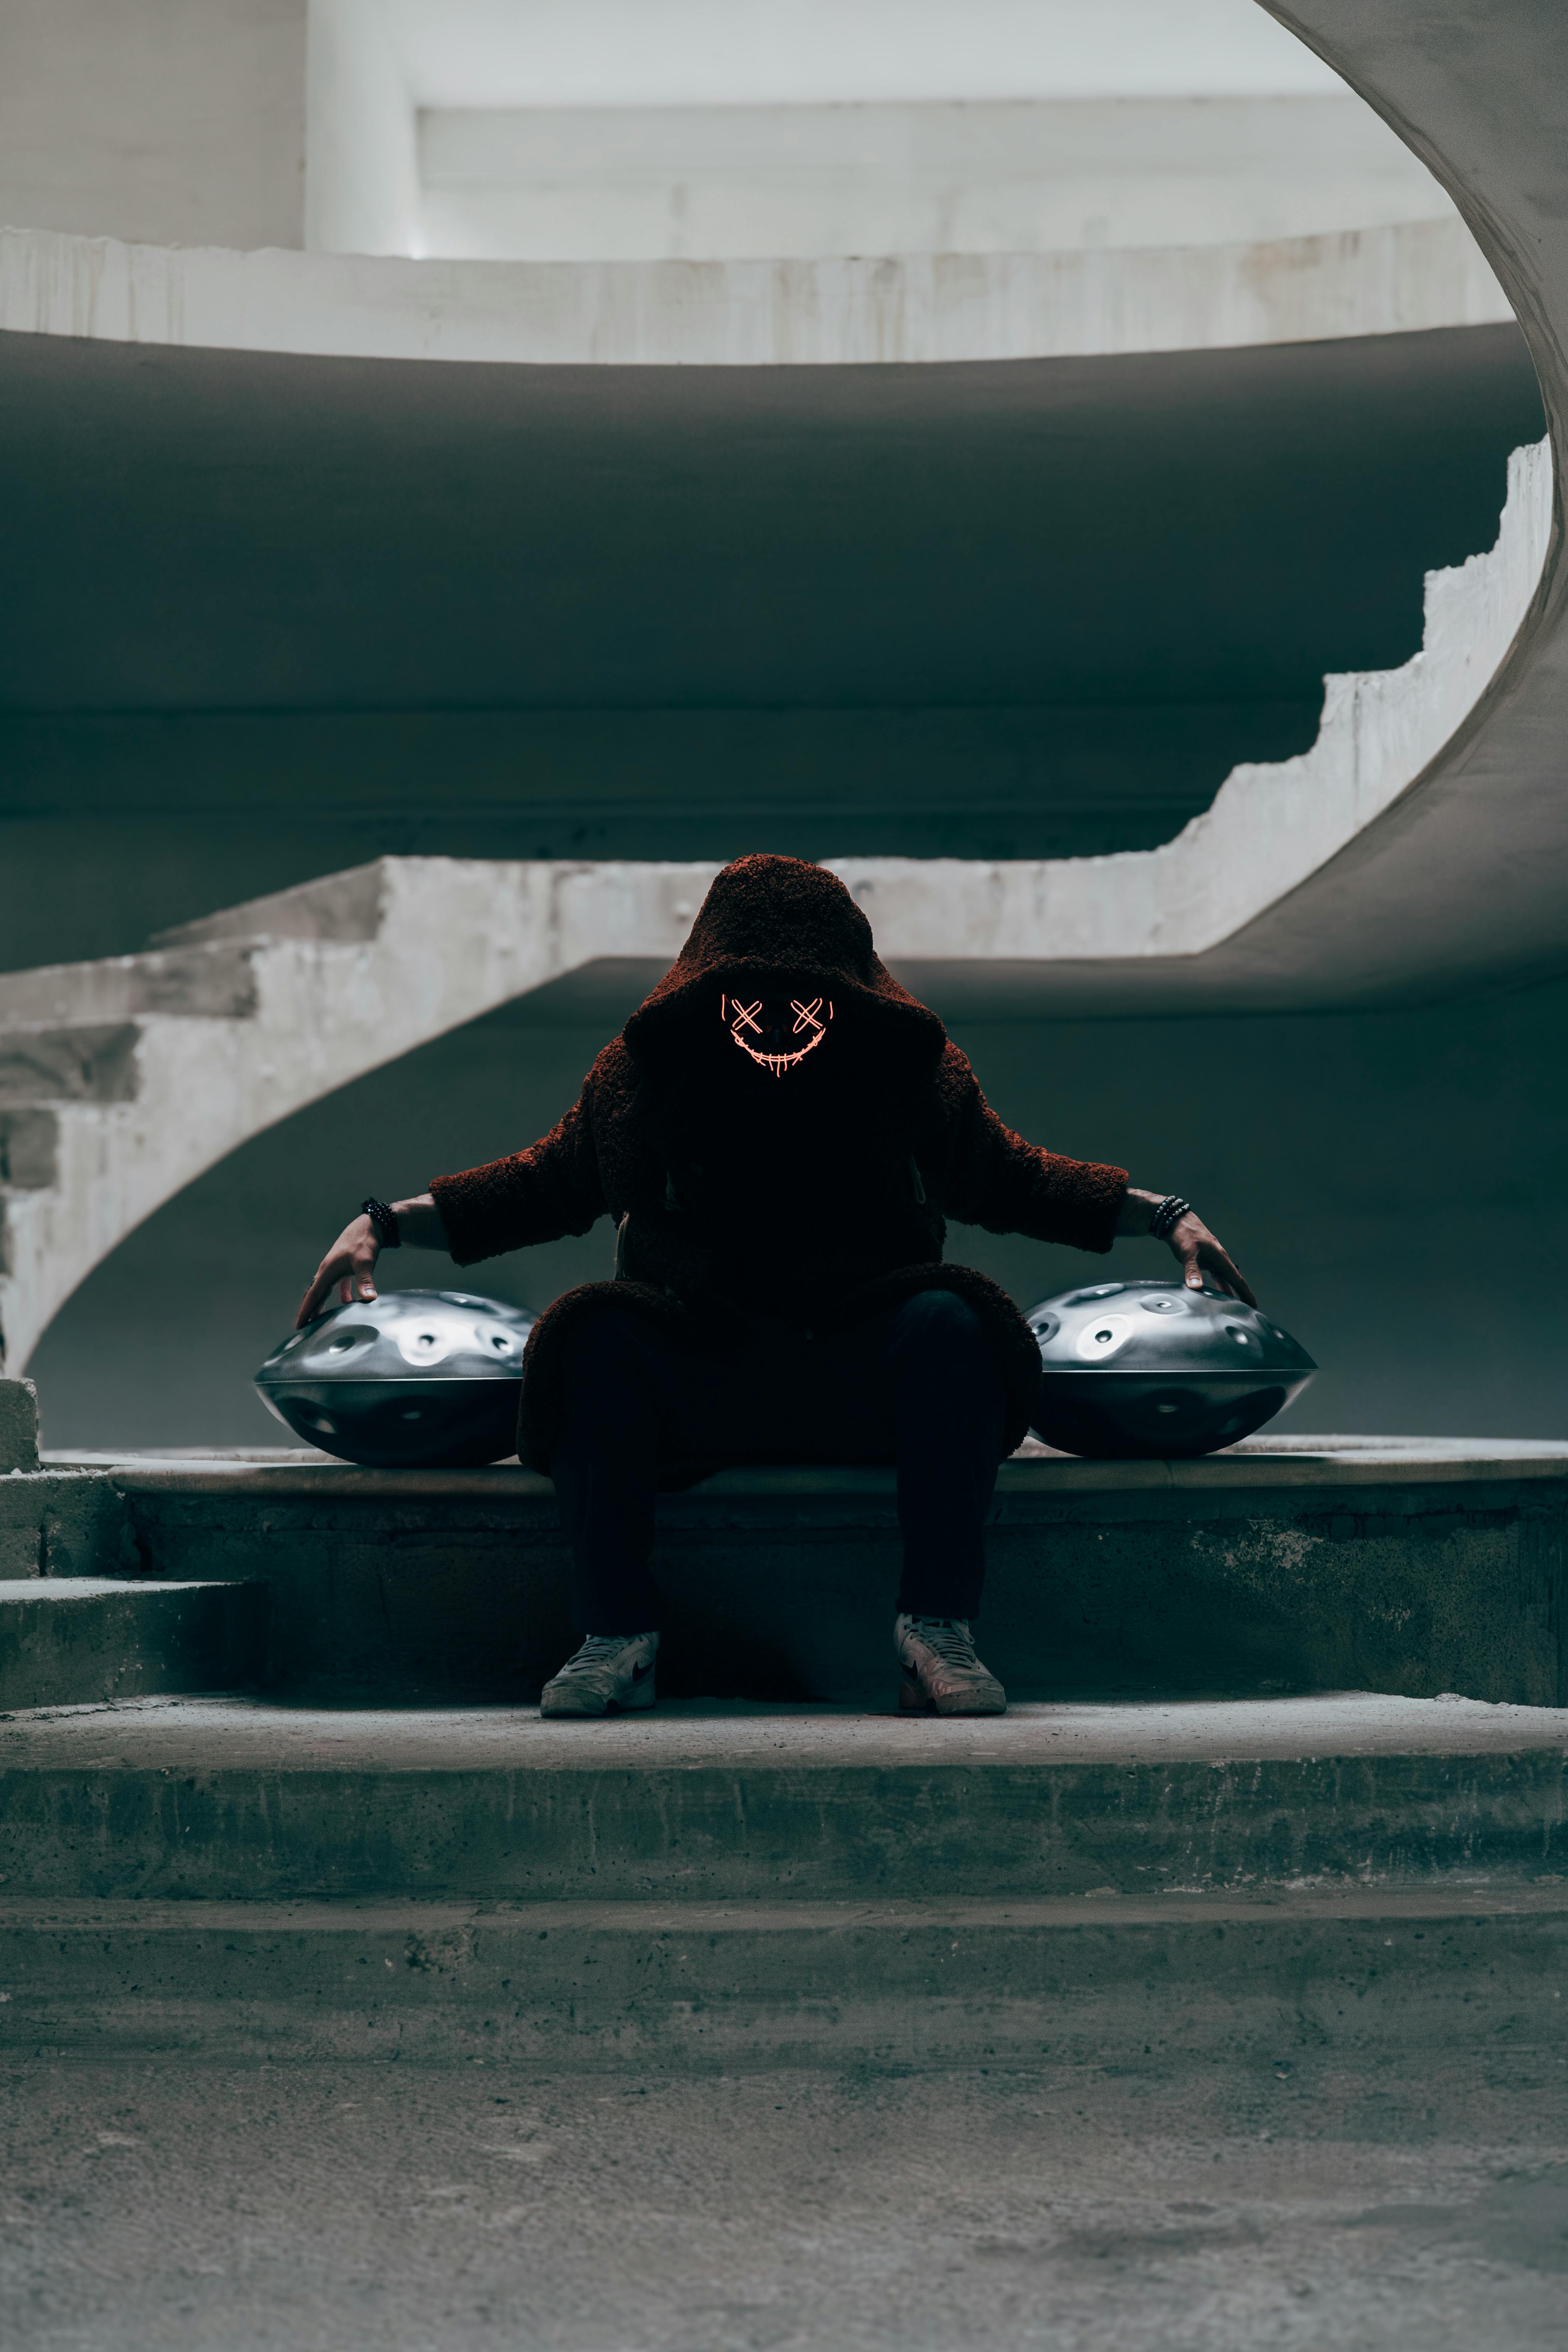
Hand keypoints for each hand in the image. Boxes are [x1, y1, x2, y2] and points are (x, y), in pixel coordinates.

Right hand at [296, 1213, 380, 1327]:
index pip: (313, 1296)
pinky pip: (338, 1284)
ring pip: (326, 1290)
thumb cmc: (364, 1242)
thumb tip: (368, 1299)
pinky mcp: (344, 1266)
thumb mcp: (365, 1263)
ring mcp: (335, 1268)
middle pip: (315, 1295)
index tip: (299, 1325)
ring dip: (323, 1304)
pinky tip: (349, 1303)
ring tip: (321, 1320)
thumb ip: (365, 1282)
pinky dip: (341, 1294)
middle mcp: (328, 1270)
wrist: (370, 1225)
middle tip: (304, 1328)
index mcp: (327, 1271)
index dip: (306, 1311)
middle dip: (310, 1311)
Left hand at [1166, 1210, 1255, 1305]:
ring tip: (1230, 1306)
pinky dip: (1214, 1285)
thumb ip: (1193, 1271)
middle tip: (1246, 1310)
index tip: (1254, 1305)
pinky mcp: (1203, 1259)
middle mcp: (1219, 1260)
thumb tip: (1196, 1287)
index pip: (1238, 1281)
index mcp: (1221, 1259)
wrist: (1176, 1222)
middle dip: (1240, 1296)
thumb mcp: (1189, 1254)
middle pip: (1233, 1282)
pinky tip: (1211, 1292)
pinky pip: (1213, 1276)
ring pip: (1223, 1279)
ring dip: (1227, 1292)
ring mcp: (1212, 1260)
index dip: (1246, 1294)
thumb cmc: (1185, 1235)